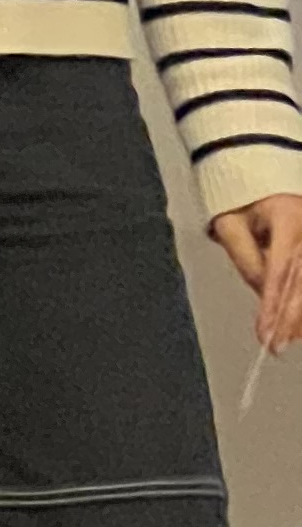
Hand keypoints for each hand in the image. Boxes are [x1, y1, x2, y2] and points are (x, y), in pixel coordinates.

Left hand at [212, 192, 301, 352]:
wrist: (268, 181)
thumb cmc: (245, 202)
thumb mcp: (231, 222)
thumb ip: (245, 257)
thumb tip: (261, 293)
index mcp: (287, 218)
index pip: (279, 270)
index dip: (271, 305)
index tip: (264, 333)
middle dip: (288, 318)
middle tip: (274, 345)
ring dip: (299, 317)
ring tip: (282, 339)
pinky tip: (295, 326)